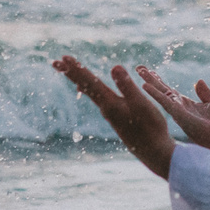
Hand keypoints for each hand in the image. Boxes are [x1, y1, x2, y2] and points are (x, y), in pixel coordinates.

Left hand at [52, 55, 176, 178]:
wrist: (153, 152)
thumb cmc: (150, 128)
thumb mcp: (141, 104)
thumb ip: (127, 86)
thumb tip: (114, 66)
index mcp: (109, 103)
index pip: (89, 82)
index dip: (77, 69)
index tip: (63, 57)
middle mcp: (105, 108)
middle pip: (84, 86)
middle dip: (71, 73)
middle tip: (55, 62)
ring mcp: (110, 113)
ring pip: (90, 91)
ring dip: (79, 79)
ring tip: (69, 71)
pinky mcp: (116, 116)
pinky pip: (98, 97)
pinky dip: (90, 88)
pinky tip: (90, 89)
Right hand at [135, 67, 209, 152]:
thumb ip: (204, 93)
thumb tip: (198, 81)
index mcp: (185, 104)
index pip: (169, 91)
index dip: (159, 82)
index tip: (150, 71)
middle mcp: (179, 107)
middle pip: (161, 91)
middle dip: (150, 79)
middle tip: (138, 68)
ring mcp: (178, 111)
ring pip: (160, 95)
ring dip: (149, 83)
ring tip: (139, 72)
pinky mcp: (179, 114)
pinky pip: (165, 102)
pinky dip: (155, 94)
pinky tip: (145, 86)